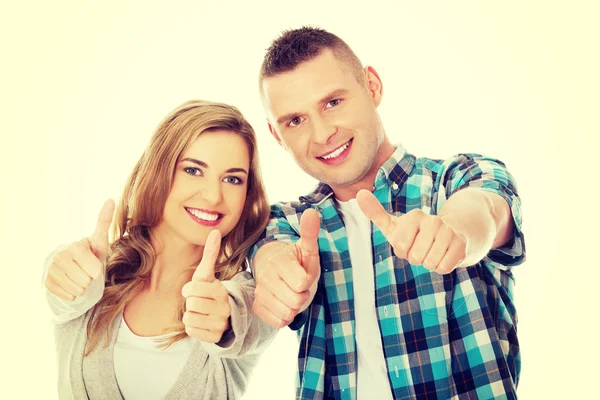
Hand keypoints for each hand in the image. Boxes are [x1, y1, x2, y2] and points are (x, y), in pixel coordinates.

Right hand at [44, 199, 114, 300]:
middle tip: (86, 272)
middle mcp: (61, 256)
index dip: (97, 271)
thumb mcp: (100, 240)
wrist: (72, 266)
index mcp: (76, 247)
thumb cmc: (91, 253)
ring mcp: (52, 269)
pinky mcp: (47, 282)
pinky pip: (68, 296)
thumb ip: (104, 222)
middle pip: (86, 282)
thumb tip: (110, 199)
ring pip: (77, 290)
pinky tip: (71, 284)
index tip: (94, 265)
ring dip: (82, 288)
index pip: (94, 271)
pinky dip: (73, 293)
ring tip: (80, 277)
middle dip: (90, 280)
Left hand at [181, 230, 231, 342]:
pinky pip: (191, 330)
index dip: (189, 289)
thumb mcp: (207, 274)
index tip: (195, 290)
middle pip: (190, 304)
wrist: (226, 316)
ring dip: (190, 315)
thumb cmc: (210, 292)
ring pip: (189, 318)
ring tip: (200, 312)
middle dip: (190, 302)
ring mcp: (220, 323)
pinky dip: (192, 327)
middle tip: (198, 302)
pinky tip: (201, 322)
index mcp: (221, 290)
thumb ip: (210, 254)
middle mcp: (223, 307)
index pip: (192, 288)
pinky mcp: (214, 337)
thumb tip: (215, 231)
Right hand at [253, 208, 320, 327]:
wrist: (278, 272)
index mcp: (279, 261)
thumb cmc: (297, 261)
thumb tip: (312, 212)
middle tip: (299, 286)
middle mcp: (266, 276)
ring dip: (295, 307)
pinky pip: (278, 322)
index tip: (305, 274)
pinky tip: (284, 303)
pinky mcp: (257, 307)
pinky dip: (285, 316)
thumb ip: (310, 232)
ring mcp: (260, 292)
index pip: (303, 282)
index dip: (308, 281)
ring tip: (292, 294)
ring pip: (287, 313)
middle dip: (303, 296)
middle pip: (296, 301)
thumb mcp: (307, 248)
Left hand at [356, 190, 466, 273]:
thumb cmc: (415, 233)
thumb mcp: (394, 225)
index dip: (402, 250)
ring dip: (429, 262)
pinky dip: (441, 267)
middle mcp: (433, 221)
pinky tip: (443, 255)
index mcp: (414, 216)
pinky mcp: (461, 245)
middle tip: (422, 248)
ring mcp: (449, 232)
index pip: (400, 246)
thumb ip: (375, 212)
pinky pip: (444, 268)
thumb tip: (359, 194)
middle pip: (415, 257)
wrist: (450, 234)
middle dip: (416, 258)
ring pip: (430, 263)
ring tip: (432, 250)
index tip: (408, 242)